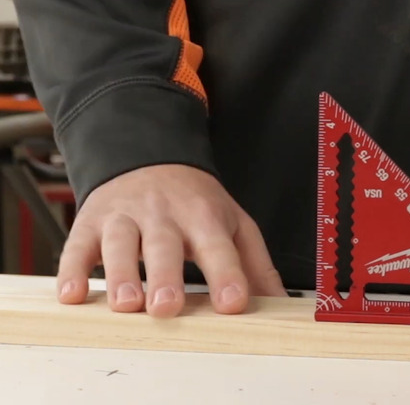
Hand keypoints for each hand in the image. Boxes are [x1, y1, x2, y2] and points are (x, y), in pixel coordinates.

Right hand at [56, 164, 286, 316]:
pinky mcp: (91, 221)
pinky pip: (77, 246)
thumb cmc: (196, 203)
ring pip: (120, 243)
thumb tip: (282, 304)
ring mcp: (124, 216)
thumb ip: (256, 264)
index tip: (233, 304)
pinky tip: (73, 296)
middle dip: (166, 276)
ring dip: (120, 274)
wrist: (149, 157)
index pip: (218, 246)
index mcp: (204, 215)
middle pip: (164, 245)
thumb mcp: (234, 224)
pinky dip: (71, 270)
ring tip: (127, 305)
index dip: (226, 275)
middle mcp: (163, 213)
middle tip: (168, 308)